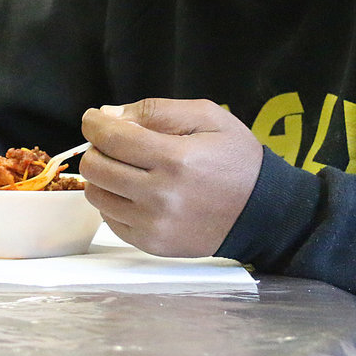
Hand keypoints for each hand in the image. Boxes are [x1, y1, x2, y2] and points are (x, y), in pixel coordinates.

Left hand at [80, 98, 263, 257]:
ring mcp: (154, 224)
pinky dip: (114, 201)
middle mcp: (161, 195)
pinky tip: (135, 191)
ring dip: (102, 176)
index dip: (93, 122)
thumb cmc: (236, 159)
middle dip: (97, 147)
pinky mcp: (152, 244)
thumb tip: (110, 114)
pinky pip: (110, 220)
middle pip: (96, 167)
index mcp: (175, 159)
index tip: (93, 117)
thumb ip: (157, 110)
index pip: (110, 138)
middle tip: (114, 142)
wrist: (262, 211)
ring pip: (96, 195)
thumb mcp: (207, 116)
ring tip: (125, 167)